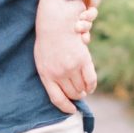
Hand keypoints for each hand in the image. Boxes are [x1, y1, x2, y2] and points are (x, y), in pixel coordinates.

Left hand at [35, 0, 98, 114]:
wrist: (54, 22)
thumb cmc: (47, 42)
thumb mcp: (41, 60)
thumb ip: (50, 75)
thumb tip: (59, 90)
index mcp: (46, 75)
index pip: (57, 99)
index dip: (66, 107)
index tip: (72, 110)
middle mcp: (58, 73)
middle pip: (72, 94)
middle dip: (76, 96)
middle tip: (79, 95)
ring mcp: (71, 67)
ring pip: (81, 88)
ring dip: (84, 91)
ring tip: (84, 89)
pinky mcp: (83, 60)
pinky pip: (91, 79)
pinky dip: (92, 85)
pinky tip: (90, 86)